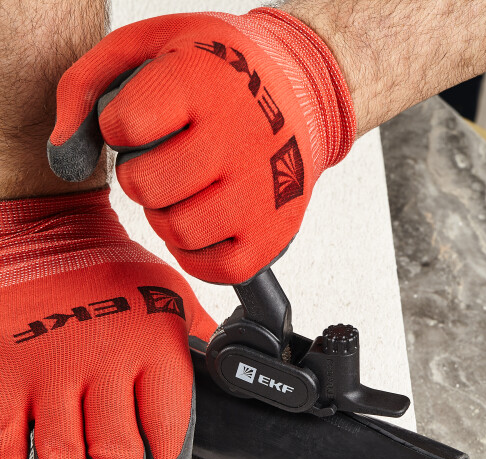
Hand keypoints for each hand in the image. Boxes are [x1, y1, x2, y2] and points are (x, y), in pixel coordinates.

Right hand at [0, 187, 214, 458]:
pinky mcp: (1, 374)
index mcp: (154, 350)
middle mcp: (103, 364)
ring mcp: (47, 371)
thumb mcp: (171, 299)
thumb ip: (194, 349)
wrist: (45, 230)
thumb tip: (235, 377)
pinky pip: (0, 445)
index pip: (168, 434)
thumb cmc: (110, 269)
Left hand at [47, 8, 355, 284]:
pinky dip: (197, 250)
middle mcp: (240, 138)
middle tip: (163, 161)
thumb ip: (88, 86)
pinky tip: (208, 219)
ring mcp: (261, 192)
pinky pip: (211, 267)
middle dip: (140, 176)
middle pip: (146, 187)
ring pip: (178, 231)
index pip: (123, 127)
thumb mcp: (150, 46)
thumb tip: (63, 154)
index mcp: (205, 80)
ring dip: (168, 215)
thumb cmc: (218, 72)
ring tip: (188, 190)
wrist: (305, 92)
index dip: (121, 128)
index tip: (146, 119)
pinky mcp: (273, 235)